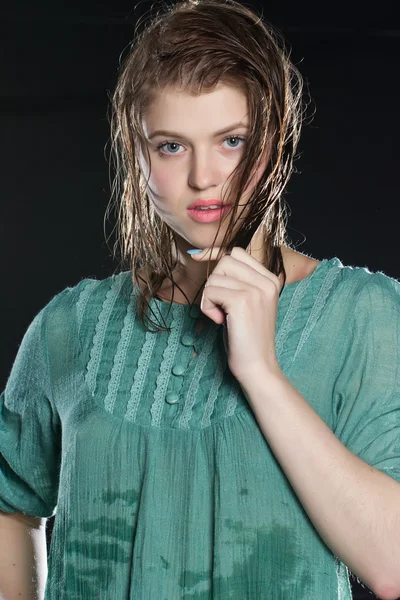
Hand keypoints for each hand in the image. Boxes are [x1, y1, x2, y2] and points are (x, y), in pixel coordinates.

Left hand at [190, 246, 282, 384]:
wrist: (257, 366)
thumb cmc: (246, 336)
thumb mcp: (247, 301)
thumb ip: (237, 280)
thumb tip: (200, 254)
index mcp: (271, 279)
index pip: (237, 253)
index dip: (218, 263)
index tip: (212, 278)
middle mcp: (267, 281)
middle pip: (225, 261)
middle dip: (215, 282)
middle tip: (222, 305)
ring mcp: (257, 290)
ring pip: (215, 277)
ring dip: (210, 298)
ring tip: (222, 316)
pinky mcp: (242, 301)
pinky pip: (210, 291)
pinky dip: (207, 307)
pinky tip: (219, 321)